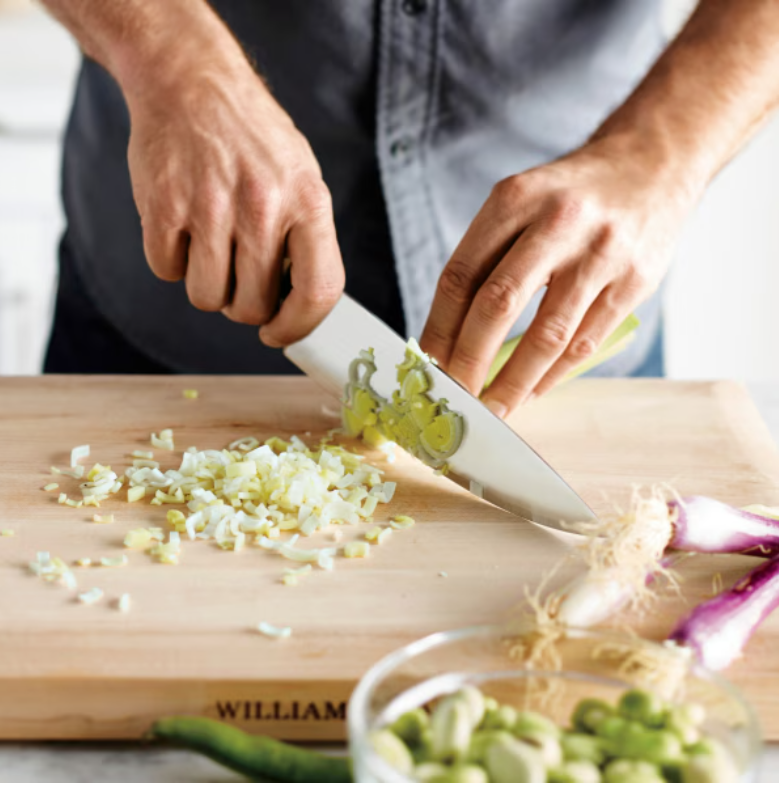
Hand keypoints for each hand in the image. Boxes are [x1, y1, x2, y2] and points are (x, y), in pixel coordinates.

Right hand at [125, 43, 343, 346]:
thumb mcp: (302, 177)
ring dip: (208, 287)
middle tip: (240, 277)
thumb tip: (302, 304)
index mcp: (308, 202)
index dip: (299, 326)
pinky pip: (167, 272)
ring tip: (212, 247)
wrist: (191, 80)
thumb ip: (307, 239)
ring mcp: (210, 207)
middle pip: (253, 307)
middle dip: (245, 306)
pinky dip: (172, 262)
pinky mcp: (163, 206)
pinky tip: (184, 228)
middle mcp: (262, 207)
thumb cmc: (253, 139)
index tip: (280, 334)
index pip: (318, 292)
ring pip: (207, 298)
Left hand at [420, 136, 695, 415]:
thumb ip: (487, 261)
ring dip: (514, 382)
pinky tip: (532, 390)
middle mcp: (557, 222)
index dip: (438, 328)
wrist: (650, 165)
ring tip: (494, 408)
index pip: (461, 275)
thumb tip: (450, 338)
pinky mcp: (635, 281)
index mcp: (514, 200)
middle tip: (455, 396)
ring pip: (547, 335)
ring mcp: (600, 252)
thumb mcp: (520, 205)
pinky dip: (553, 375)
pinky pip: (585, 342)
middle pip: (497, 304)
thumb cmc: (570, 197)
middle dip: (469, 361)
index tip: (427, 365)